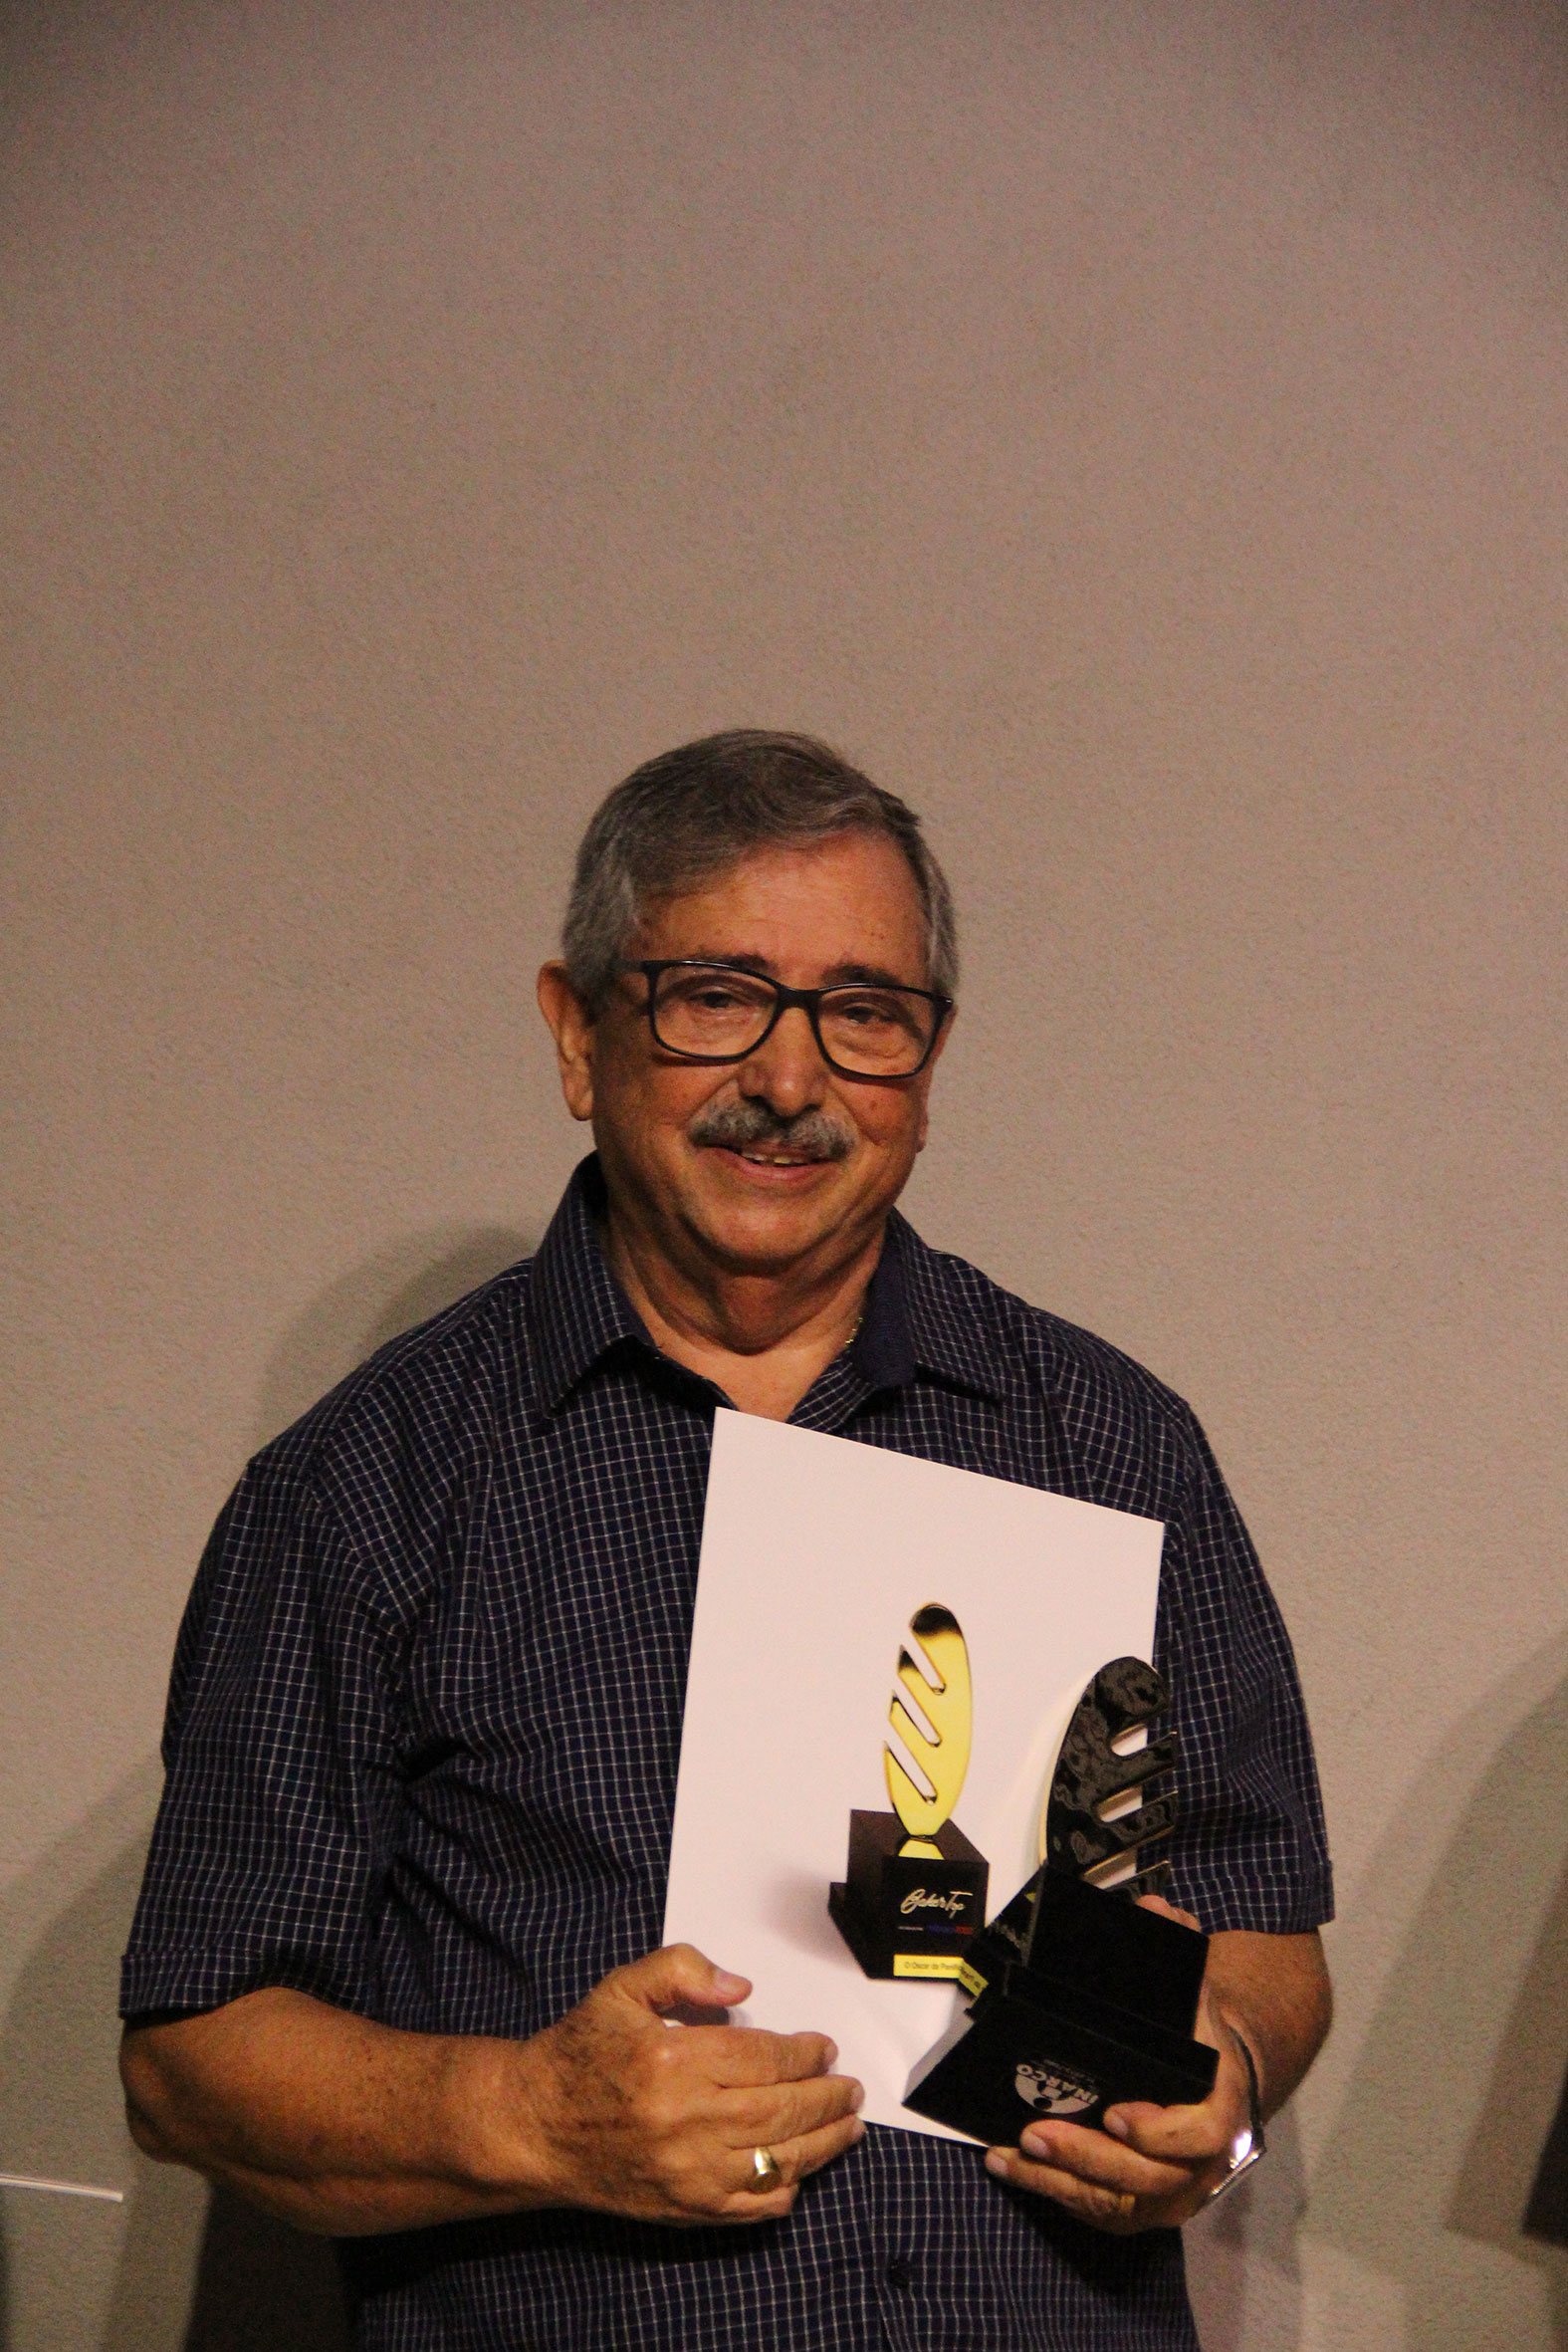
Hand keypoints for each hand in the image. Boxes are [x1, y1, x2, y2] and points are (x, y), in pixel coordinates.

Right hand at [501, 1944, 864, 2225]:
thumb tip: (742, 1988)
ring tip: (847, 2126)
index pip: (766, 2058)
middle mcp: (688, 2122)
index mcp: (675, 2062)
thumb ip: (682, 1970)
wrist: (536, 2128)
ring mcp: (691, 2174)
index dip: (806, 2053)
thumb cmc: (581, 2053)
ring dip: (824, 2143)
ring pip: (781, 2161)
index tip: (824, 2048)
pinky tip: (801, 2169)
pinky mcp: (687, 2210)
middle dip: (828, 2097)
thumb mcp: (622, 1989)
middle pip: (784, 2109)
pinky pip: (754, 2207)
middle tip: (851, 2088)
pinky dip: (786, 2189)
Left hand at [983, 1896, 1250, 2232]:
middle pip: (1147, 2177)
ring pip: (1116, 2201)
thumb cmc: (1197, 2035)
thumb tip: (1156, 1911)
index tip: (1116, 2114)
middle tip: (1036, 2131)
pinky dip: (1051, 2189)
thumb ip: (1178, 1946)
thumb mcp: (1195, 1985)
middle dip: (1087, 2157)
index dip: (1161, 2131)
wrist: (1216, 2077)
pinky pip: (1096, 2208)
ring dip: (1059, 2178)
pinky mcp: (1139, 2205)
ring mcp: (1170, 2189)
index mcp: (1220, 2107)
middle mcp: (1200, 2161)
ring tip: (1012, 2151)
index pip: (1202, 2134)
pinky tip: (1011, 2166)